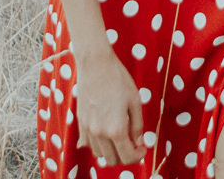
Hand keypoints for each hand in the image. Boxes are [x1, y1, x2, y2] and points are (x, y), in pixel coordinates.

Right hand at [74, 47, 144, 165]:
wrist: (95, 63)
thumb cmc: (117, 79)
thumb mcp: (134, 101)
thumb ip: (137, 125)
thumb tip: (138, 141)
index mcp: (116, 129)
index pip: (127, 156)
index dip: (138, 156)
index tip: (142, 148)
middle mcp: (99, 133)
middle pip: (112, 160)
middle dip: (125, 156)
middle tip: (133, 144)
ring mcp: (87, 128)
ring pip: (99, 154)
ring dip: (110, 151)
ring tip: (120, 137)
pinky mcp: (80, 122)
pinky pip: (88, 143)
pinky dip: (98, 144)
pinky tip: (105, 133)